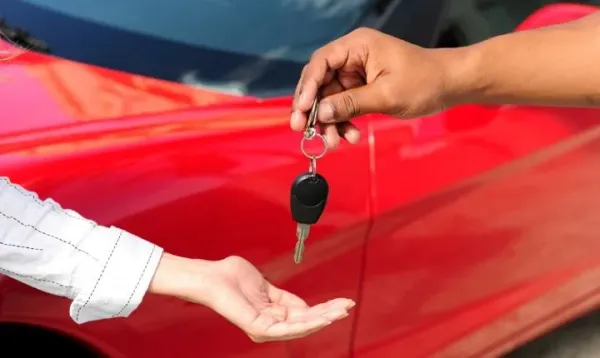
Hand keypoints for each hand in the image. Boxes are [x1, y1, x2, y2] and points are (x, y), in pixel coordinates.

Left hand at [150, 254, 354, 341]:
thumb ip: (285, 298)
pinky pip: (289, 327)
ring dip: (324, 318)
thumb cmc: (231, 277)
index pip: (304, 315)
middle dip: (329, 314)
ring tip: (341, 311)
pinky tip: (323, 316)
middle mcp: (270, 325)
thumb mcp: (267, 286)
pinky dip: (308, 322)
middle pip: (306, 322)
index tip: (342, 301)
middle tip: (348, 306)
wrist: (212, 276)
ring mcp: (265, 328)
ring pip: (301, 327)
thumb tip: (305, 306)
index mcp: (272, 315)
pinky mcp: (259, 328)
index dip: (324, 309)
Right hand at [291, 27, 461, 148]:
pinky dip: (343, 122)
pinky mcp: (362, 88)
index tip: (301, 111)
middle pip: (320, 82)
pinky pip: (343, 106)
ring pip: (329, 98)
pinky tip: (350, 136)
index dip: (308, 87)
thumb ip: (351, 103)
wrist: (451, 86)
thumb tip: (319, 113)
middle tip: (302, 130)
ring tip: (335, 142)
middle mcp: (352, 57)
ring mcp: (356, 73)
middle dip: (312, 108)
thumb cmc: (423, 82)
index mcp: (357, 46)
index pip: (321, 62)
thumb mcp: (386, 95)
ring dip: (329, 121)